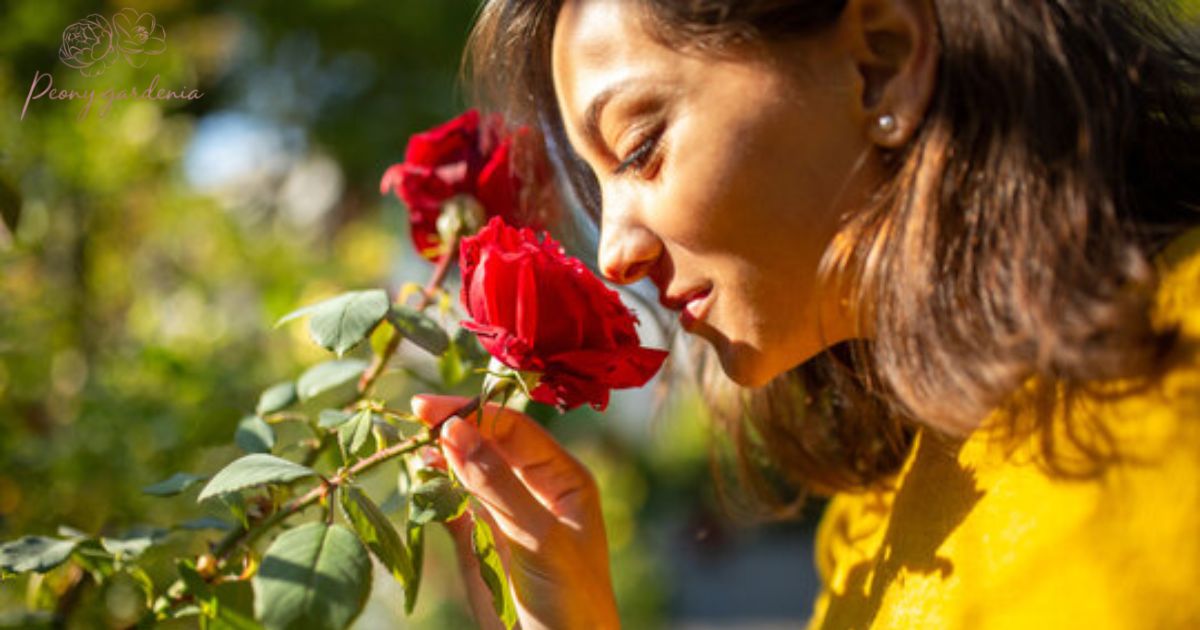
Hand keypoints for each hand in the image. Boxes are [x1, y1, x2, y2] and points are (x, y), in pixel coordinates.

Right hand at [411, 394, 619, 629]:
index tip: (430, 409)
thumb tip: (454, 430)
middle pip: (487, 443)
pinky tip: (417, 483)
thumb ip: (497, 484)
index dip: (474, 414)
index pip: (514, 429)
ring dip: (439, 458)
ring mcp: (503, 513)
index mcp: (563, 478)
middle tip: (412, 416)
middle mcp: (533, 488)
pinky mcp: (477, 542)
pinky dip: (431, 492)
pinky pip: (449, 505)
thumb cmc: (571, 600)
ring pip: (465, 471)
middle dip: (453, 428)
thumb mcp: (538, 537)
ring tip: (412, 450)